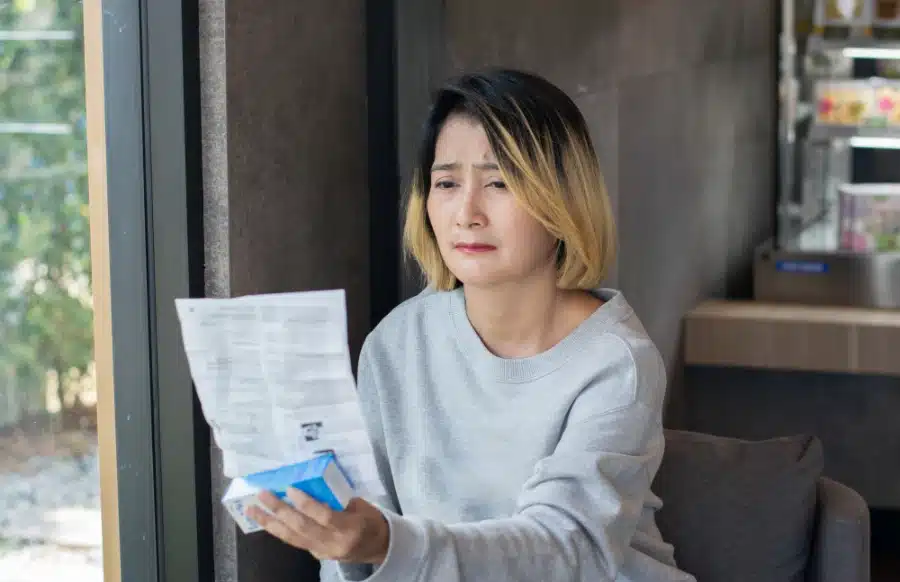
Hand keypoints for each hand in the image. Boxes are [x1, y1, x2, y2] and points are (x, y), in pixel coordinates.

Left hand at [247, 489, 389, 564]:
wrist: (379, 546)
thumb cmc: (371, 519)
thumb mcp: (361, 505)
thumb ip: (337, 497)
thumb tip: (312, 482)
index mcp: (350, 528)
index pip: (324, 516)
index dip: (306, 503)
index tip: (290, 488)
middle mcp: (334, 544)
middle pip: (302, 528)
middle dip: (280, 510)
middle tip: (264, 494)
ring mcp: (323, 552)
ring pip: (292, 538)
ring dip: (270, 523)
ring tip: (253, 510)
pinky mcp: (316, 555)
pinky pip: (294, 541)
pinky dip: (278, 529)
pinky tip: (265, 520)